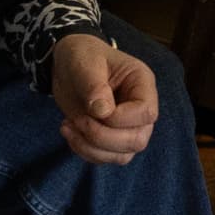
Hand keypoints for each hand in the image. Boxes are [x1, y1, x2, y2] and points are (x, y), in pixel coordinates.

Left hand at [49, 31, 163, 164]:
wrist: (68, 65)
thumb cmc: (82, 56)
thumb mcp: (85, 63)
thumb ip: (94, 85)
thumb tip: (103, 112)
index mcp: (142, 84)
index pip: (146, 113)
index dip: (120, 119)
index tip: (93, 109)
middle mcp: (140, 109)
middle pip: (138, 140)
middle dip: (102, 137)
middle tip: (78, 120)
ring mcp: (128, 127)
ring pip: (122, 155)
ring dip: (91, 148)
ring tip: (68, 126)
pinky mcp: (111, 139)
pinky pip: (105, 158)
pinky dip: (84, 151)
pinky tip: (68, 130)